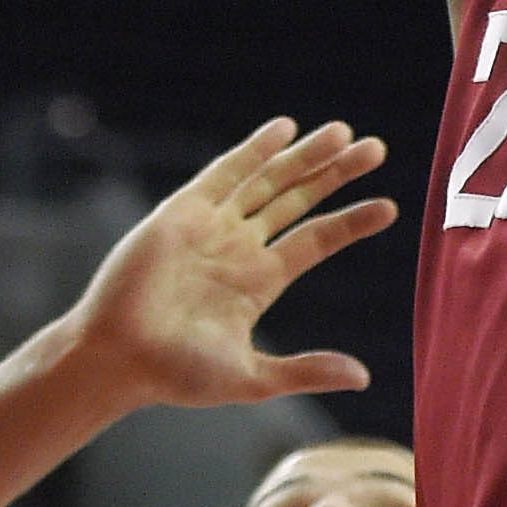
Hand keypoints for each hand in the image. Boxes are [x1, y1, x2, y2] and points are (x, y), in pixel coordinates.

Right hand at [65, 120, 395, 411]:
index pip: (316, 240)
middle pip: (298, 199)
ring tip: (344, 133)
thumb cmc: (176, 374)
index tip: (388, 207)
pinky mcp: (182, 212)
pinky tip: (284, 129)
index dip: (351, 222)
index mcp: (260, 281)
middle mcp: (240, 247)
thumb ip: (306, 371)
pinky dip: (254, 150)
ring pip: (268, 180)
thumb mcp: (252, 377)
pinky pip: (224, 173)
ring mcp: (212, 226)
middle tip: (377, 148)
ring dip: (304, 156)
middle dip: (336, 173)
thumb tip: (363, 377)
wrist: (118, 358)